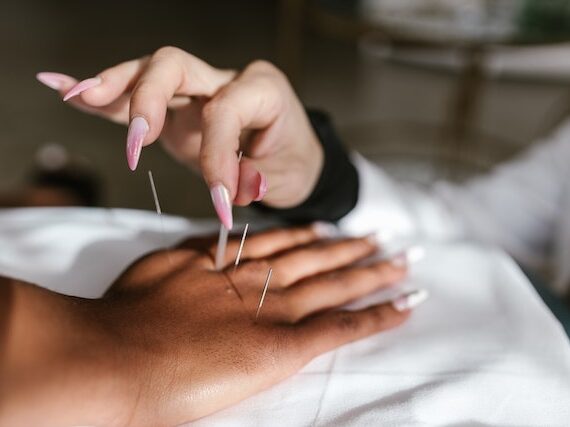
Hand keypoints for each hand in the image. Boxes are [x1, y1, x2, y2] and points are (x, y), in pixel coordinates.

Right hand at [1, 225, 423, 425]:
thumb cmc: (123, 320)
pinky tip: (405, 304)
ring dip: (372, 271)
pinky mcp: (286, 345)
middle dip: (349, 246)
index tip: (327, 228)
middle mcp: (256, 280)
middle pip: (316, 257)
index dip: (308, 234)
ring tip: (401, 259)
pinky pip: (343, 326)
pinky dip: (377, 314)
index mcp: (226, 264)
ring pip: (337, 283)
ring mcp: (275, 310)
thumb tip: (205, 247)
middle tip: (380, 236)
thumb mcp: (154, 272)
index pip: (280, 243)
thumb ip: (187, 258)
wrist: (118, 355)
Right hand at [37, 47, 323, 228]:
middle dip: (148, 101)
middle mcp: (224, 79)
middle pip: (173, 65)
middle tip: (139, 144)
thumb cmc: (290, 160)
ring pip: (147, 72)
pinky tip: (68, 91)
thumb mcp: (287, 173)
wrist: (291, 156)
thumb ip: (256, 177)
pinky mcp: (176, 109)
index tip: (221, 200)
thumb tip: (235, 187)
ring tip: (78, 97)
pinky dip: (104, 95)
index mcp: (261, 88)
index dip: (219, 157)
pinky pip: (137, 96)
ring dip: (112, 87)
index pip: (224, 112)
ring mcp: (196, 90)